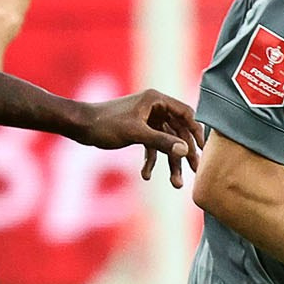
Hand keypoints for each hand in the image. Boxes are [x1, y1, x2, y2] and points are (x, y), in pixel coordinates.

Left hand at [69, 88, 202, 186]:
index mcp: (156, 100)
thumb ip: (162, 142)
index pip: (186, 114)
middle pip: (178, 131)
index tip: (203, 151)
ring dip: (170, 162)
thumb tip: (185, 150)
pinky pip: (151, 146)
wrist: (80, 126)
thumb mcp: (136, 133)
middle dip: (184, 153)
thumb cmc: (106, 124)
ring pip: (165, 141)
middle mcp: (154, 107)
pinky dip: (151, 160)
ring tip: (175, 183)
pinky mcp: (137, 129)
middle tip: (193, 171)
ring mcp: (146, 119)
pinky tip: (146, 175)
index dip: (197, 132)